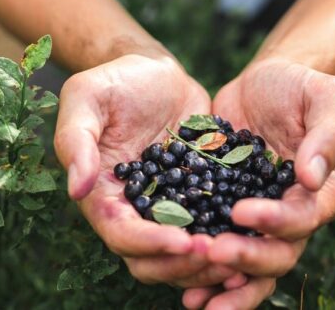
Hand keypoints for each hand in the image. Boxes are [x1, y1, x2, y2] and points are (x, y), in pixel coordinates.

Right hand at [54, 54, 242, 287]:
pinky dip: (230, 238)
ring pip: (184, 255)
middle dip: (182, 263)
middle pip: (152, 260)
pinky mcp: (200, 197)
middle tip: (217, 251)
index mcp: (104, 196)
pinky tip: (258, 236)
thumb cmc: (114, 81)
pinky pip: (214, 228)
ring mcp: (170, 208)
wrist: (156, 72)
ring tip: (240, 251)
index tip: (182, 241)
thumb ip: (76, 141)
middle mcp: (135, 211)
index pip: (121, 234)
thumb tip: (78, 189)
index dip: (150, 243)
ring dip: (209, 263)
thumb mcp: (86, 98)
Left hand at [183, 58, 334, 307]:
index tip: (242, 210)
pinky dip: (202, 272)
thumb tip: (312, 177)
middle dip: (246, 259)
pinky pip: (218, 248)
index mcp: (323, 192)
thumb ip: (328, 134)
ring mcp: (259, 219)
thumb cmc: (301, 86)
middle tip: (213, 252)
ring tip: (194, 299)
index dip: (276, 221)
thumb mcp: (326, 96)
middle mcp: (293, 215)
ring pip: (249, 268)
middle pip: (277, 255)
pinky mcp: (225, 212)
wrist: (265, 83)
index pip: (304, 218)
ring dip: (224, 286)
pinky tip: (177, 282)